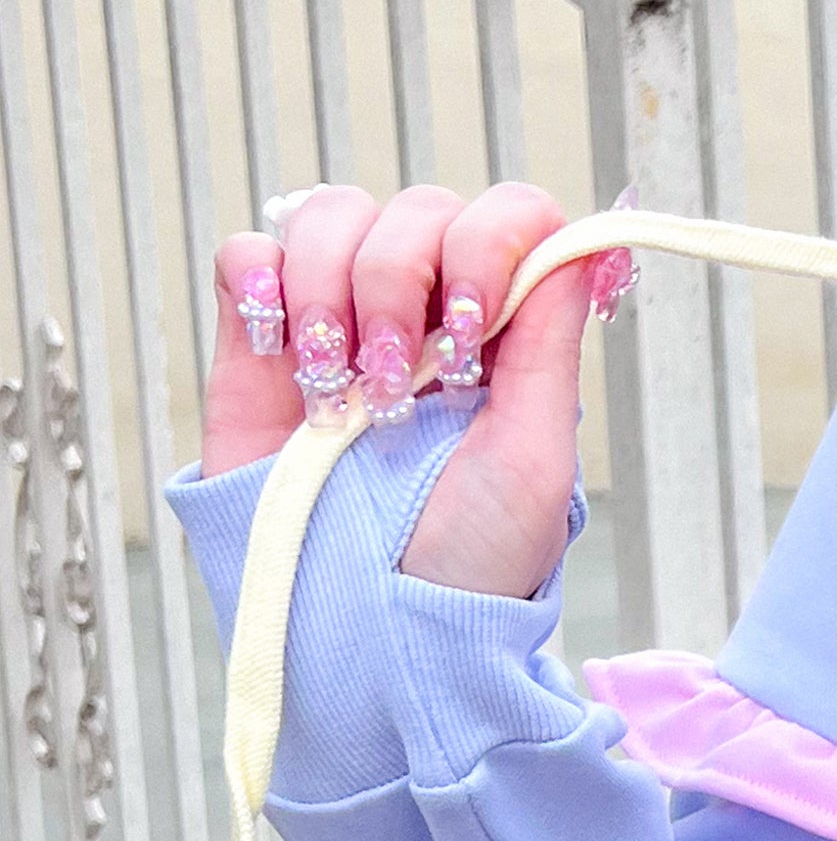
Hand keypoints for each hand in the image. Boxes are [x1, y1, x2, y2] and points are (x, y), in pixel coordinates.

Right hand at [206, 180, 605, 601]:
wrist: (367, 628)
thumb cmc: (464, 564)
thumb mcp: (533, 461)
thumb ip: (549, 349)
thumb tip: (581, 249)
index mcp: (502, 335)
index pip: (506, 219)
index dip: (488, 242)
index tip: (470, 322)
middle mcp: (425, 315)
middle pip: (416, 212)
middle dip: (402, 285)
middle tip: (391, 389)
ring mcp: (341, 323)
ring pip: (332, 218)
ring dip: (332, 291)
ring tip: (336, 393)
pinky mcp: (261, 345)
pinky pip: (251, 255)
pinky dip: (263, 283)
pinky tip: (285, 355)